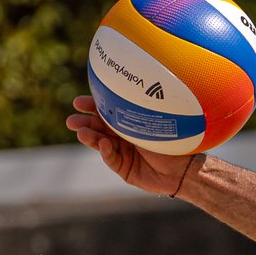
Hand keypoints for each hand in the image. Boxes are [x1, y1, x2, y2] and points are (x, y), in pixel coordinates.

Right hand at [65, 95, 197, 196]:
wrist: (184, 169)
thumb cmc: (176, 142)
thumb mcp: (158, 123)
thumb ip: (141, 111)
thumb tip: (134, 85)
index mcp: (130, 122)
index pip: (107, 113)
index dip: (92, 107)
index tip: (77, 103)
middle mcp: (123, 136)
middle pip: (98, 128)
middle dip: (83, 123)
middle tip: (71, 121)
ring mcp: (122, 153)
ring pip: (100, 143)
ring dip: (90, 137)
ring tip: (80, 132)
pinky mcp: (123, 168)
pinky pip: (111, 159)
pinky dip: (106, 152)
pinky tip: (103, 144)